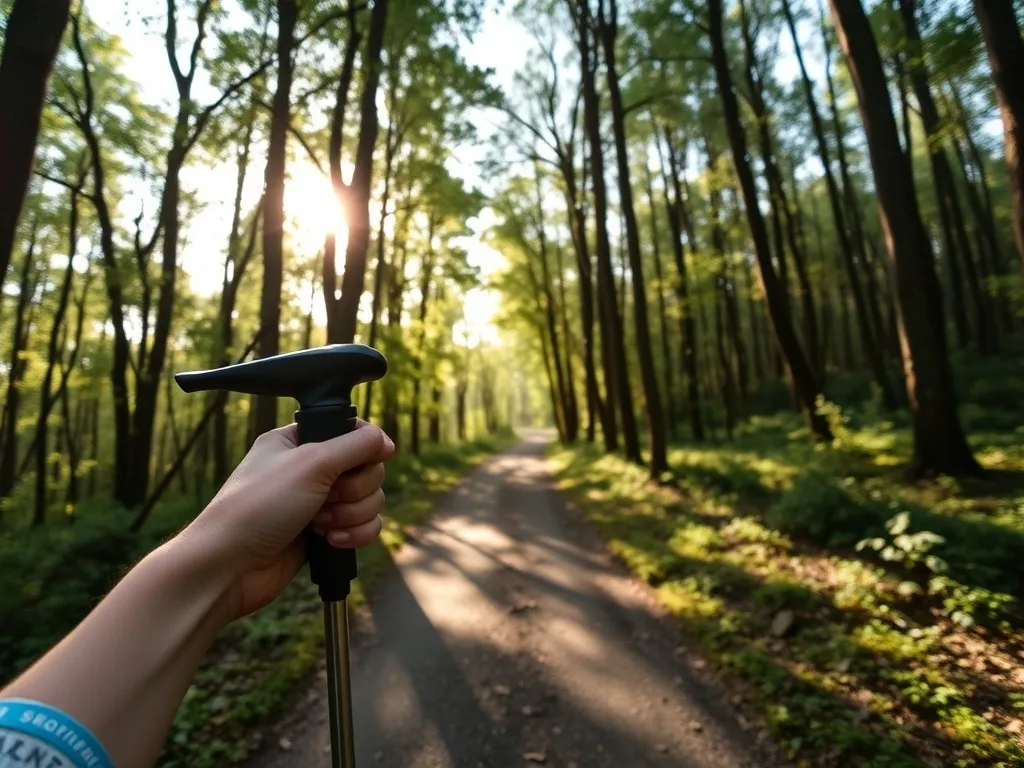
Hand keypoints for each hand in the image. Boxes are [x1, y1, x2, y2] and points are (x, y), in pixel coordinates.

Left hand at [183, 420, 394, 619]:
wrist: (230, 566)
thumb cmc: (258, 508)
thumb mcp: (311, 463)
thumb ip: (356, 446)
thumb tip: (386, 442)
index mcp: (298, 441)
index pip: (352, 432)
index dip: (366, 447)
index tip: (368, 460)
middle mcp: (309, 469)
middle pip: (367, 469)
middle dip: (355, 489)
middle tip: (328, 497)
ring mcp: (318, 503)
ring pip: (369, 500)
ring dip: (352, 514)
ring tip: (321, 525)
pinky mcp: (325, 534)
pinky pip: (363, 527)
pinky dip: (354, 535)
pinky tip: (330, 542)